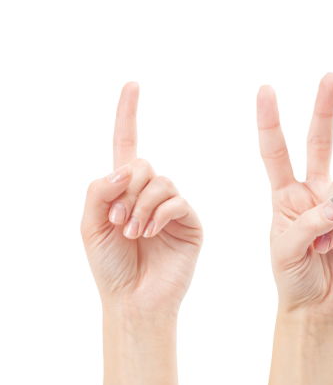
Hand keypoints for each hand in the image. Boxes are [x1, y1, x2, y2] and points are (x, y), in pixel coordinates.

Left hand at [81, 82, 201, 314]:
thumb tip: (128, 169)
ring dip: (140, 207)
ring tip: (132, 233)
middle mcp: (150, 193)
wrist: (133, 298)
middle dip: (126, 190)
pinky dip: (159, 214)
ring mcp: (173, 207)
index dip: (128, 115)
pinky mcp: (191, 221)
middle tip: (117, 222)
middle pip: (143, 166)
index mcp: (123, 190)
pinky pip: (177, 201)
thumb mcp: (89, 224)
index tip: (132, 85)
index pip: (126, 145)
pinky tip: (150, 232)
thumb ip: (100, 190)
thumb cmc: (110, 266)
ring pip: (160, 183)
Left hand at [256, 73, 332, 318]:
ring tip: (324, 246)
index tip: (266, 90)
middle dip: (325, 108)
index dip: (270, 121)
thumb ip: (307, 222)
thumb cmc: (292, 277)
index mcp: (284, 194)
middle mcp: (314, 191)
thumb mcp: (285, 250)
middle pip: (319, 142)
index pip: (275, 151)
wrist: (320, 304)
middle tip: (331, 76)